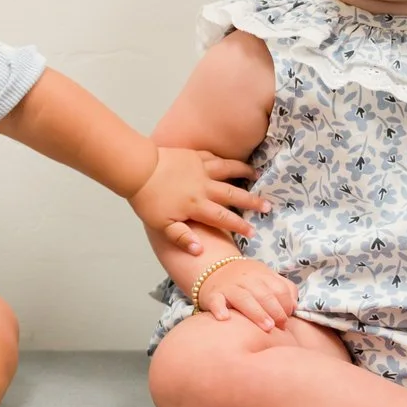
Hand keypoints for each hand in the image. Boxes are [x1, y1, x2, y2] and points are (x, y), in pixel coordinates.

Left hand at [133, 147, 266, 253]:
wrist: (138, 169)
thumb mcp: (162, 225)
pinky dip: (223, 159)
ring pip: (228, 170)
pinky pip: (213, 157)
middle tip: (268, 206)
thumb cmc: (147, 200)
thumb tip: (200, 251)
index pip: (223, 218)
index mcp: (197, 205)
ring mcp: (200, 168)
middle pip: (233, 194)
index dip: (239, 225)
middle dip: (252, 201)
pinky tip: (230, 161)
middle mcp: (204, 186)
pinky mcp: (193, 155)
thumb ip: (182, 237)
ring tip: (256, 175)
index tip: (252, 231)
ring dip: (243, 173)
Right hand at [193, 258, 296, 332]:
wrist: (213, 268)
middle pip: (264, 294)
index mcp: (262, 275)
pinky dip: (219, 308)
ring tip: (267, 327)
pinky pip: (216, 301)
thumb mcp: (267, 278)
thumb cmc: (245, 280)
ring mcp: (229, 287)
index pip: (279, 289)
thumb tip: (294, 307)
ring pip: (244, 298)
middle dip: (275, 311)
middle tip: (281, 326)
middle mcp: (246, 279)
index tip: (287, 318)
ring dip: (257, 313)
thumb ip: (284, 289)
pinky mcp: (213, 295)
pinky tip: (224, 318)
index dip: (286, 304)